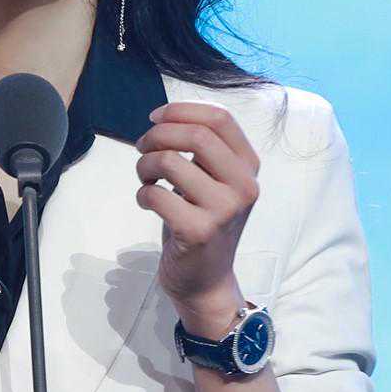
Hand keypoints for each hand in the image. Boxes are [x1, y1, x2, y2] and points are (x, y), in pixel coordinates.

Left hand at [135, 102, 259, 330]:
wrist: (206, 281)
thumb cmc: (202, 222)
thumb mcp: (213, 181)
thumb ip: (202, 150)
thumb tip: (166, 117)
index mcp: (248, 167)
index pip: (220, 118)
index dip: (181, 111)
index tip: (155, 118)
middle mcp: (243, 186)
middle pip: (196, 135)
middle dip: (158, 135)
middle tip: (142, 148)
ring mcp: (224, 210)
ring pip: (170, 162)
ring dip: (145, 165)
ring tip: (145, 178)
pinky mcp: (199, 231)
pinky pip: (156, 195)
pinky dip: (143, 194)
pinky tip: (147, 202)